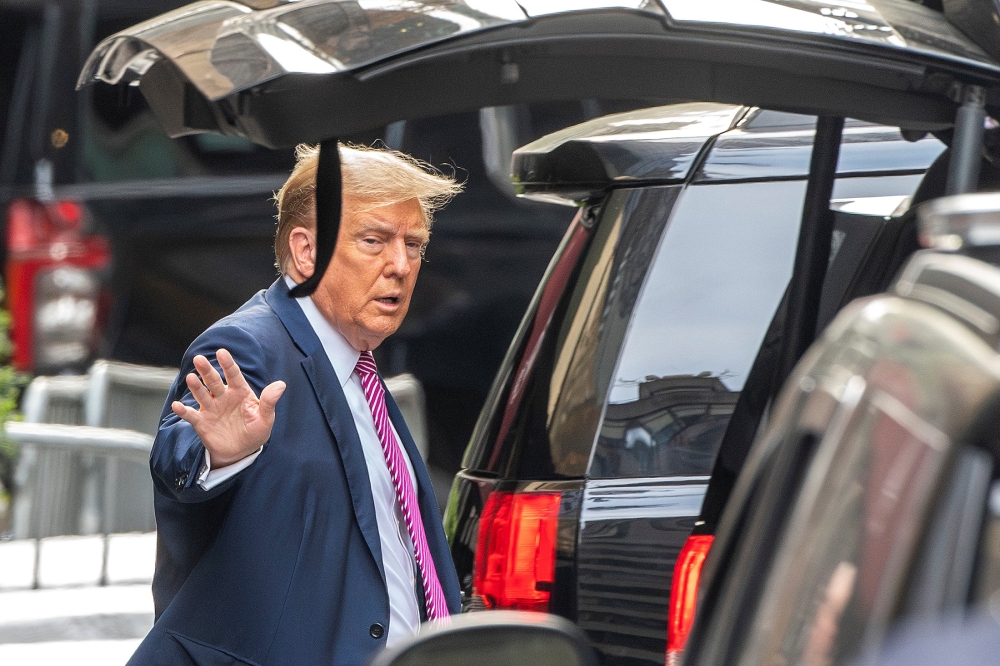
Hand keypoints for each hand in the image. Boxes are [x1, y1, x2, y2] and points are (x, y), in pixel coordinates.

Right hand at [171, 348, 286, 467]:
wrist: (241, 452)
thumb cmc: (255, 432)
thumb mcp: (265, 418)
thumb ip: (269, 402)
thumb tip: (281, 385)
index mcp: (240, 392)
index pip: (233, 375)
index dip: (228, 364)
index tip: (222, 352)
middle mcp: (223, 397)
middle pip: (214, 381)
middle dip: (207, 370)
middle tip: (199, 359)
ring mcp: (211, 408)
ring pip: (202, 394)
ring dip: (196, 387)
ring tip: (191, 378)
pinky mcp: (201, 422)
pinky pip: (191, 415)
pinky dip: (183, 411)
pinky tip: (177, 406)